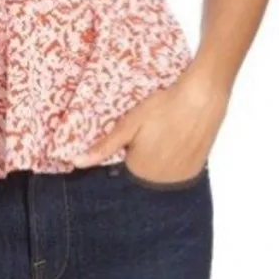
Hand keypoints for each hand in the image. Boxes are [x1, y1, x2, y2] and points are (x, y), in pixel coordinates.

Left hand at [73, 72, 229, 182]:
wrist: (201, 97)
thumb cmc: (163, 108)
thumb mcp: (129, 124)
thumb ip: (104, 146)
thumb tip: (77, 162)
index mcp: (139, 171)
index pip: (124, 171)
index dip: (126, 152)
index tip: (134, 138)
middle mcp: (160, 181)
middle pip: (143, 175)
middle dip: (143, 157)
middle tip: (151, 134)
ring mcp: (180, 178)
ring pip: (161, 174)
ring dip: (159, 160)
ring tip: (164, 136)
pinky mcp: (196, 170)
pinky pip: (178, 172)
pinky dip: (175, 160)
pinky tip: (176, 140)